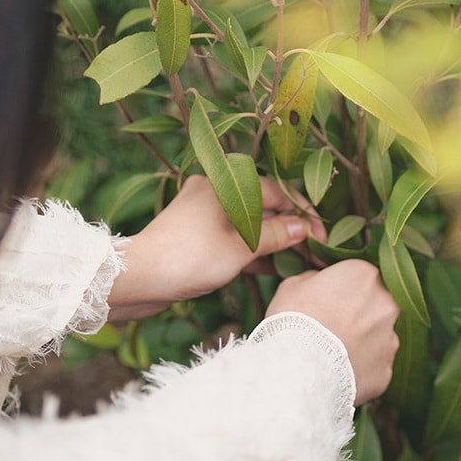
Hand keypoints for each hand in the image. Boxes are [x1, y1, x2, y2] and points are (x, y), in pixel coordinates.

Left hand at [108, 175, 325, 321]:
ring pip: (247, 222)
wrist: (138, 279)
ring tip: (296, 261)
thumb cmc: (188, 259)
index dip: (304, 215)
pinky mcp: (194, 233)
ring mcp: (202, 211)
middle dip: (289, 228)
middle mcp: (213, 189)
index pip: (278, 192)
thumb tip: (302, 228)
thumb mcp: (240, 249)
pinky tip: (271, 268)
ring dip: (271, 241)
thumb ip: (274, 235)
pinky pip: (231, 236)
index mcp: (225, 182)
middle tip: (313, 251)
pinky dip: (250, 249)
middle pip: (263, 205)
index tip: (322, 238)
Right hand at [265, 261, 399, 403]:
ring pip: (377, 338)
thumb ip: (314, 279)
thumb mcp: (292, 286)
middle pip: (375, 306)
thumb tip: (319, 282)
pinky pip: (374, 367)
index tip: (326, 300)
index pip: (361, 275)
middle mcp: (386, 305)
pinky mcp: (386, 371)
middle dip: (357, 315)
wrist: (298, 370)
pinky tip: (336, 373)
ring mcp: (390, 340)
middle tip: (330, 328)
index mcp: (366, 275)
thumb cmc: (294, 321)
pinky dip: (359, 369)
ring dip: (360, 343)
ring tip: (330, 355)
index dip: (343, 288)